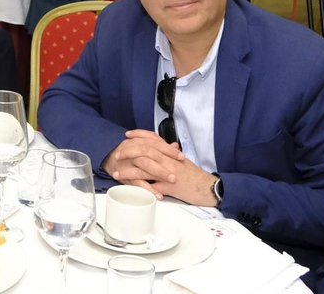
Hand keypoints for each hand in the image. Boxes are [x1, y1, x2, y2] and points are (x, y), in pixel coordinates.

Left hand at [104, 131, 218, 205]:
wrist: (207, 187)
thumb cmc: (195, 176)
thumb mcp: (182, 162)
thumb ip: (172, 154)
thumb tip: (168, 147)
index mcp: (171, 153)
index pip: (153, 139)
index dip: (139, 135)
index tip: (128, 135)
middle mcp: (168, 160)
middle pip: (145, 151)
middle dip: (129, 151)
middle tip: (118, 153)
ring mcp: (168, 173)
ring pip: (144, 169)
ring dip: (128, 171)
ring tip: (116, 172)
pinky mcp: (168, 187)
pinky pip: (150, 186)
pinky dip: (138, 187)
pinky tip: (129, 188)